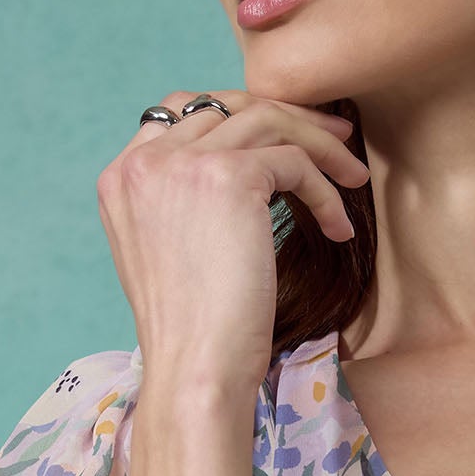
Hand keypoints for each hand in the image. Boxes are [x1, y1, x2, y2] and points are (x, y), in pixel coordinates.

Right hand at [97, 90, 367, 397]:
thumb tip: (242, 166)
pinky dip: (325, 191)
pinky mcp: (226, 176)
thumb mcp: (170, 251)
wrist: (196, 370)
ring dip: (320, 147)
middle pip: (226, 105)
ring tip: (353, 178)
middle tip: (335, 137)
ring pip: (267, 121)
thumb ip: (182, 199)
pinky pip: (294, 160)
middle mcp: (143, 161)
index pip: (181, 113)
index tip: (284, 138)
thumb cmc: (195, 332)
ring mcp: (181, 163)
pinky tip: (338, 229)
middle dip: (287, 116)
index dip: (239, 116)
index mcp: (122, 177)